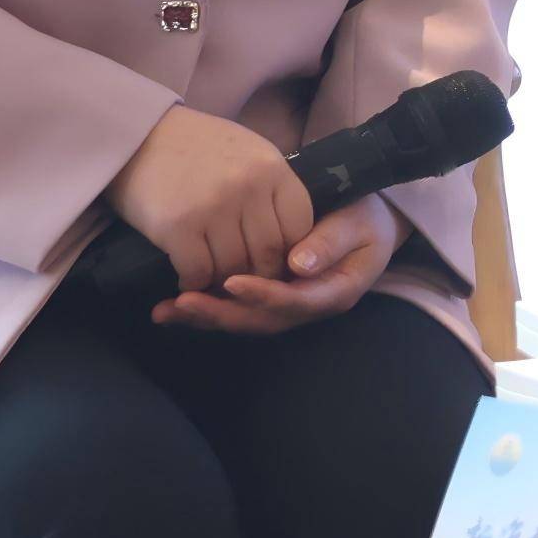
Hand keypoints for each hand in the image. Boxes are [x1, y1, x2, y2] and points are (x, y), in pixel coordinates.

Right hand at [102, 105, 314, 296]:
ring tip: (213, 280)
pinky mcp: (178, 226)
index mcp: (272, 168)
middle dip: (258, 275)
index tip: (273, 262)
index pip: (300, 226)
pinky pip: (198, 272)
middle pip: (268, 252)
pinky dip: (194, 283)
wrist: (136, 134)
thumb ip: (270, 189)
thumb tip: (291, 238)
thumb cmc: (195, 146)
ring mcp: (214, 207)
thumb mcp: (247, 153)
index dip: (289, 252)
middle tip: (242, 281)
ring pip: (234, 267)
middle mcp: (249, 187)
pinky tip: (188, 278)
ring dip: (223, 281)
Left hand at [157, 195, 401, 337]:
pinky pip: (238, 309)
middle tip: (183, 303)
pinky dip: (206, 309)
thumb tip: (299, 265)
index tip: (232, 281)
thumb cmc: (365, 217)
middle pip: (262, 320)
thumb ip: (331, 242)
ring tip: (167, 311)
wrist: (370, 221)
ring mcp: (287, 306)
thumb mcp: (358, 223)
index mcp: (334, 292)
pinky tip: (172, 309)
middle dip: (221, 314)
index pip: (295, 301)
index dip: (264, 295)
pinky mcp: (270, 298)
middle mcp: (307, 307)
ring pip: (245, 320)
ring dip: (206, 318)